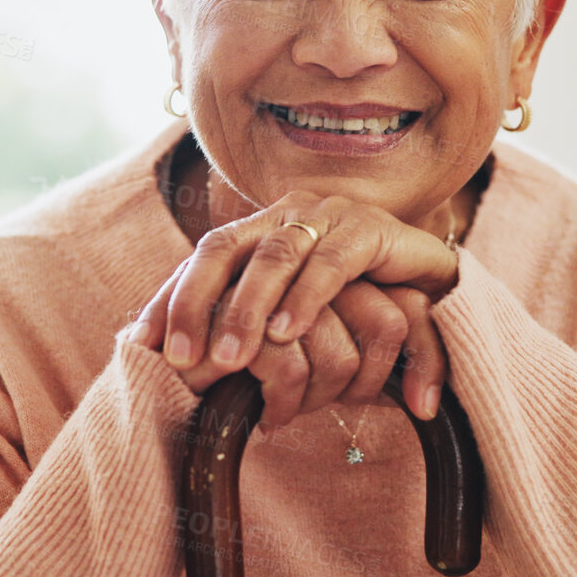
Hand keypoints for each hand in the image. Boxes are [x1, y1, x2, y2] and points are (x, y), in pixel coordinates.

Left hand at [143, 192, 458, 419]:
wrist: (432, 289)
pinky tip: (287, 333)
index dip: (172, 296)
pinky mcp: (372, 231)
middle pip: (226, 249)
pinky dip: (305, 300)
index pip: (202, 256)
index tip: (143, 344)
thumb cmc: (353, 307)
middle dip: (199, 304)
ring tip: (232, 359)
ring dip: (249, 310)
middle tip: (184, 359)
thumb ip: (244, 330)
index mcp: (260, 229)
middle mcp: (289, 214)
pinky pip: (331, 263)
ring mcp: (330, 217)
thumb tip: (175, 362)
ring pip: (275, 256)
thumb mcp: (289, 319)